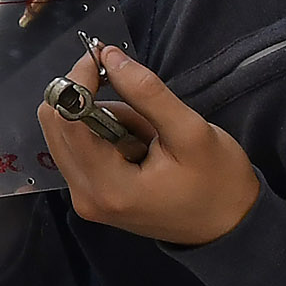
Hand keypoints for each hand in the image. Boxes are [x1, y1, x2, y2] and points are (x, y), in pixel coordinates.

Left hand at [38, 43, 259, 247]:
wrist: (229, 228)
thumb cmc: (219, 184)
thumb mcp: (192, 132)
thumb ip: (147, 93)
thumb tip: (108, 57)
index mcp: (108, 186)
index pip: (66, 119)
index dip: (78, 81)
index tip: (101, 59)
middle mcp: (85, 195)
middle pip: (56, 124)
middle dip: (91, 102)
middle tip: (137, 107)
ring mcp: (84, 197)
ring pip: (67, 132)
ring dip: (101, 118)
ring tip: (147, 135)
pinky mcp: (91, 193)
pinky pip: (79, 146)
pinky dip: (102, 133)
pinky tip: (137, 144)